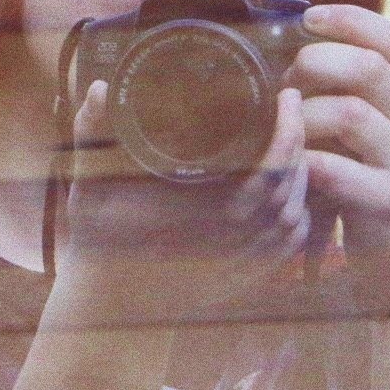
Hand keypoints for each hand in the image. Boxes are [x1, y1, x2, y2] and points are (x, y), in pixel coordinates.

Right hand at [53, 79, 312, 326]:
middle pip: (288, 189)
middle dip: (299, 144)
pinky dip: (300, 213)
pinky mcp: (244, 278)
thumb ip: (91, 133)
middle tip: (293, 106)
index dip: (285, 133)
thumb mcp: (87, 184)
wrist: (109, 302)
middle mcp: (225, 242)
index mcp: (195, 214)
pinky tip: (294, 188)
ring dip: (303, 176)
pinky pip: (287, 246)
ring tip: (295, 139)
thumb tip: (100, 87)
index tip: (285, 97)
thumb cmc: (97, 241)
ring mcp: (238, 264)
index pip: (265, 173)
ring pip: (294, 217)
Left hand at [285, 4, 389, 292]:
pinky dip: (301, 163)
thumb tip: (295, 54)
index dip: (349, 19)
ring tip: (287, 131)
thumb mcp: (376, 136)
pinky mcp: (388, 203)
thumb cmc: (374, 190)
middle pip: (368, 66)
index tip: (308, 18)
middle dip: (314, 65)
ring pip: (349, 113)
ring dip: (303, 116)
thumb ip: (353, 96)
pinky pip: (332, 168)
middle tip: (288, 84)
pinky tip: (290, 169)